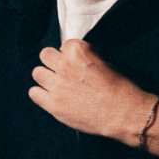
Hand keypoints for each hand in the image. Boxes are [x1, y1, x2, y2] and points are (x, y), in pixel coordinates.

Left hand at [29, 39, 146, 144]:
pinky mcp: (53, 104)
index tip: (75, 64)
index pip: (63, 45)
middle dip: (53, 62)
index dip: (69, 55)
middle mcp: (65, 65)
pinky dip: (40, 94)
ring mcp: (57, 85)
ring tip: (57, 86)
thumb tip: (74, 60)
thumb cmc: (119, 89)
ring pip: (37, 73)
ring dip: (46, 78)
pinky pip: (34, 93)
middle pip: (45, 55)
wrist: (124, 113)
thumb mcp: (105, 62)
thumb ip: (86, 57)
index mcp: (78, 51)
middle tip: (62, 73)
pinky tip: (51, 97)